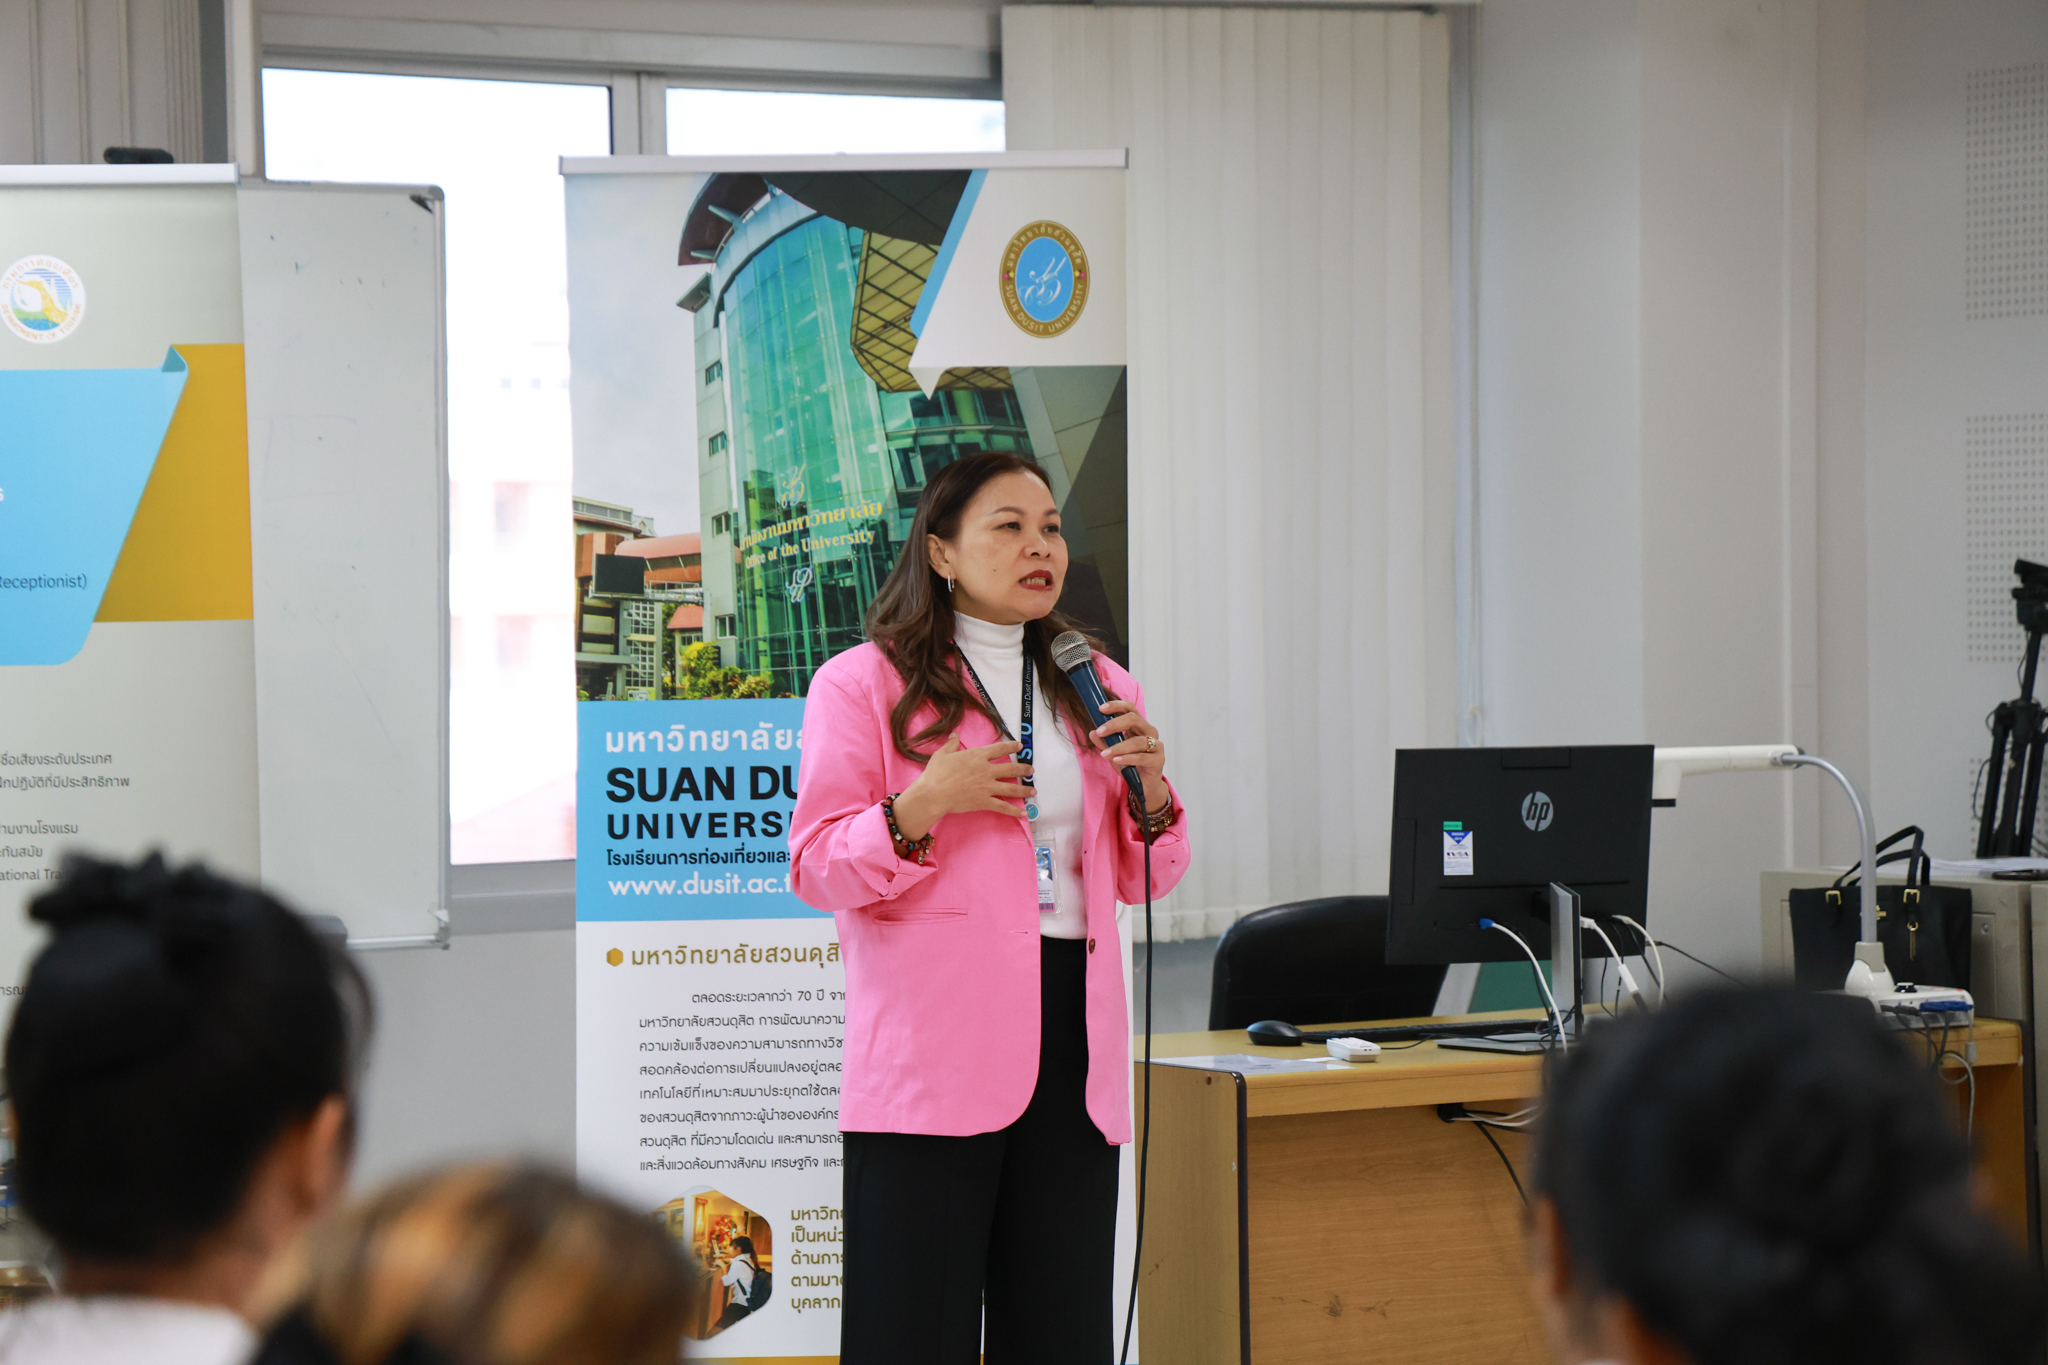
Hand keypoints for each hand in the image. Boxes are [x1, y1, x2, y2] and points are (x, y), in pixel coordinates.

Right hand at [890, 734, 1031, 839]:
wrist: (933, 793)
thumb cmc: (936, 773)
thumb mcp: (942, 754)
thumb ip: (951, 744)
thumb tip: (954, 735)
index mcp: (978, 756)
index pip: (1000, 749)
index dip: (1011, 747)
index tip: (1020, 746)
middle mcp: (986, 770)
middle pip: (1011, 769)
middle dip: (1023, 769)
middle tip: (1031, 770)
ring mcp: (987, 787)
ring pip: (1011, 788)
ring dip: (1024, 789)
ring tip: (1033, 790)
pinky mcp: (984, 802)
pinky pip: (1003, 807)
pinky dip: (1014, 811)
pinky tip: (1024, 813)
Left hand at [1091, 700, 1170, 814]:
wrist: (1144, 785)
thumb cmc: (1130, 765)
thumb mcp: (1113, 753)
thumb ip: (1104, 742)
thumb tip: (1092, 732)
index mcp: (1139, 726)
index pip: (1129, 709)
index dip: (1116, 706)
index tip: (1101, 709)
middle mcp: (1149, 732)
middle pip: (1134, 719)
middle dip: (1115, 724)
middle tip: (1100, 731)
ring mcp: (1156, 746)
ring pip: (1137, 741)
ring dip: (1118, 747)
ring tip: (1104, 754)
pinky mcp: (1158, 760)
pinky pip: (1142, 757)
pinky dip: (1127, 758)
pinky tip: (1116, 760)